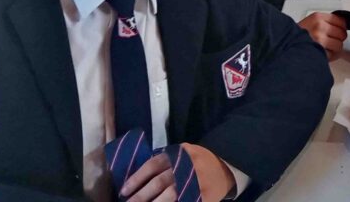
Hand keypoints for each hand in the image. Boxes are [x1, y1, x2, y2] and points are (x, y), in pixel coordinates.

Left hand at [120, 146, 234, 201]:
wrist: (226, 167)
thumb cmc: (199, 161)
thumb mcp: (183, 153)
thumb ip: (165, 161)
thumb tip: (138, 178)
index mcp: (179, 154)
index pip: (153, 165)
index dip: (136, 179)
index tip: (124, 191)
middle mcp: (186, 167)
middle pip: (159, 183)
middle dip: (141, 196)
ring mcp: (195, 183)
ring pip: (169, 196)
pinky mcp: (202, 197)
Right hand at [299, 12, 347, 58]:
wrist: (286, 44)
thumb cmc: (298, 35)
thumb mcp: (311, 21)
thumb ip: (326, 22)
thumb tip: (343, 25)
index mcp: (318, 17)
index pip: (341, 21)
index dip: (341, 28)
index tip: (339, 30)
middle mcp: (319, 27)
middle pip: (342, 34)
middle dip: (338, 39)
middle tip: (331, 40)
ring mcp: (319, 39)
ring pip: (339, 45)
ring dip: (334, 49)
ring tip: (326, 48)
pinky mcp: (319, 52)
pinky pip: (333, 55)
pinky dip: (330, 56)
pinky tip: (322, 53)